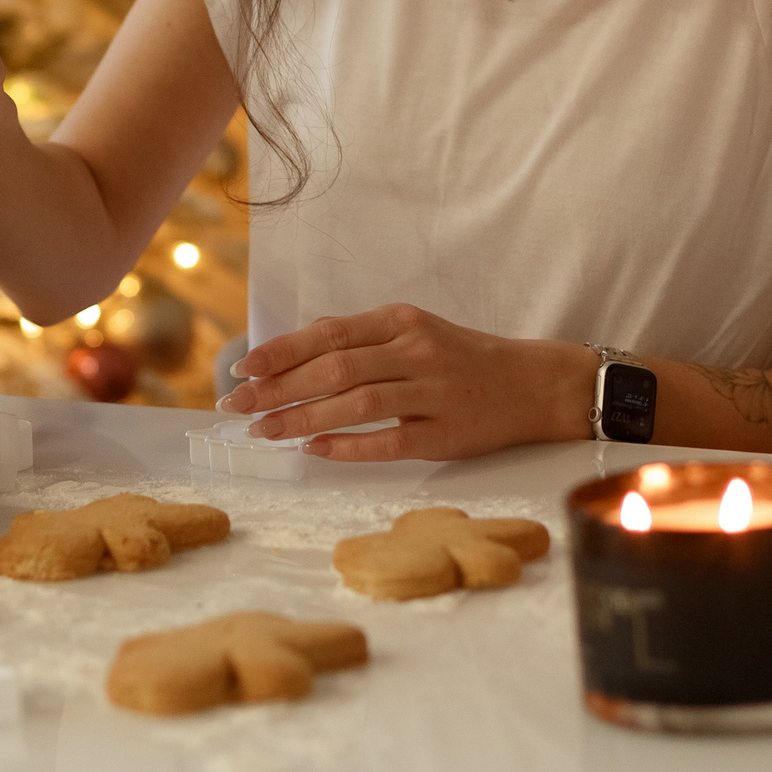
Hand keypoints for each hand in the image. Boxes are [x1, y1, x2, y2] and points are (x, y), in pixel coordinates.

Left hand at [218, 305, 597, 462]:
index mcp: (402, 321)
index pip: (330, 334)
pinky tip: (315, 450)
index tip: (243, 367)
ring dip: (302, 417)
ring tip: (265, 430)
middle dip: (279, 388)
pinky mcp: (445, 434)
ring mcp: (432, 393)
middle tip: (238, 405)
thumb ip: (362, 338)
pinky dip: (348, 445)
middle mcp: (416, 351)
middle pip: (335, 368)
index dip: (282, 351)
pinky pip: (388, 441)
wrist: (533, 385)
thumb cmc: (464, 358)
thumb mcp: (416, 331)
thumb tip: (300, 345)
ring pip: (356, 404)